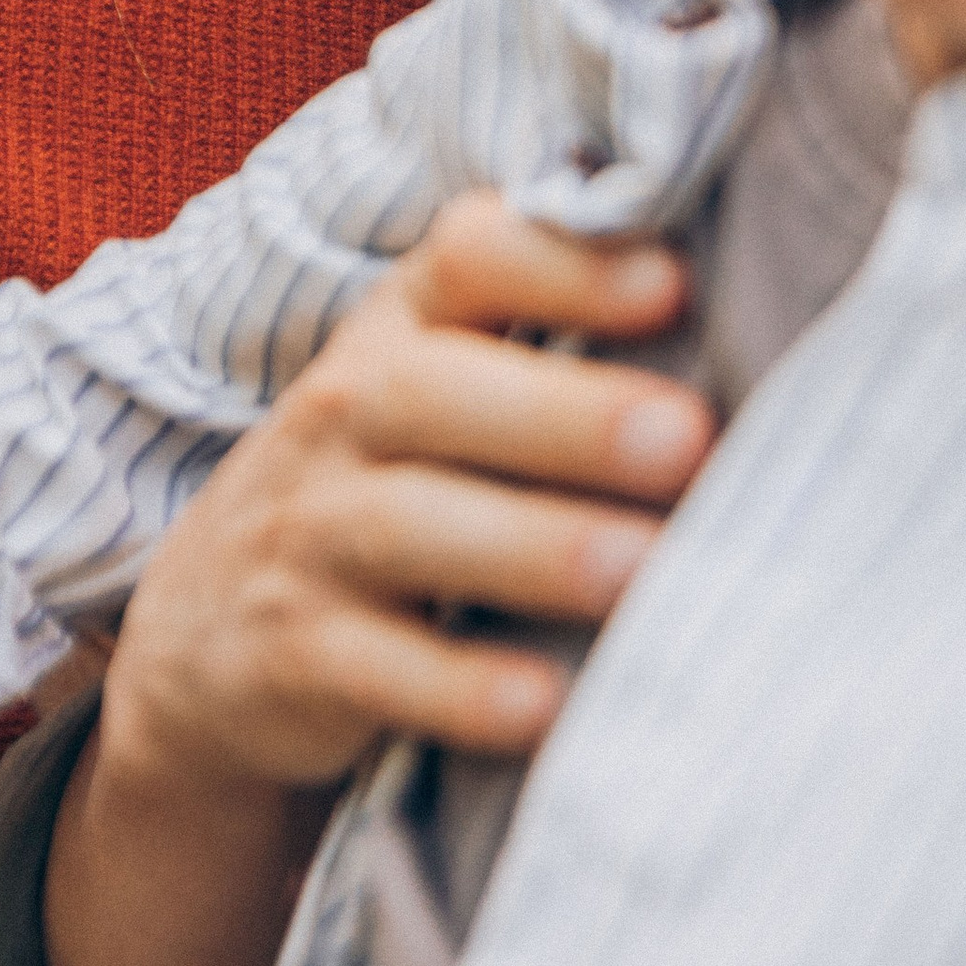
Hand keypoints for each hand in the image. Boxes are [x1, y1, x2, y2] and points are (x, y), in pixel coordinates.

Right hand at [103, 189, 715, 800]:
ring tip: (646, 572)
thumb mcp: (441, 386)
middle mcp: (344, 414)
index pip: (466, 258)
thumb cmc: (394, 479)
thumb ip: (554, 335)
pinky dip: (460, 690)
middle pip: (439, 393)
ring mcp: (307, 534)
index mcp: (401, 328)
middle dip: (569, 415)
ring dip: (535, 548)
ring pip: (408, 527)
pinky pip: (374, 670)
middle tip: (690, 440)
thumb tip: (755, 297)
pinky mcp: (291, 656)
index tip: (677, 284)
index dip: (563, 263)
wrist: (210, 636)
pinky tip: (550, 707)